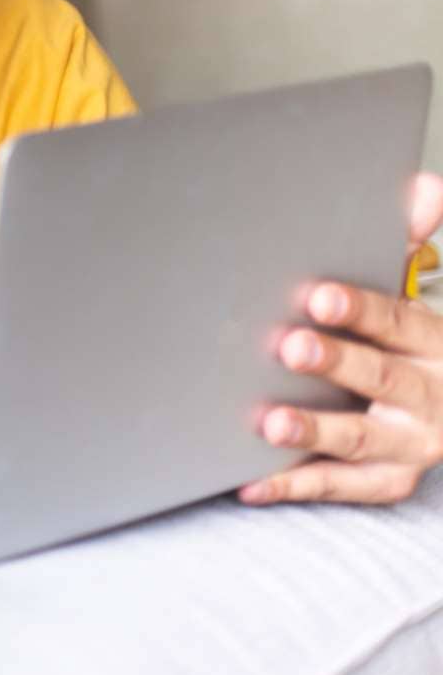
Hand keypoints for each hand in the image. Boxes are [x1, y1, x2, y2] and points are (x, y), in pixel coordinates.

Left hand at [242, 171, 442, 505]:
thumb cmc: (407, 338)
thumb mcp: (411, 296)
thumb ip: (409, 238)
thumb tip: (424, 186)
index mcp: (435, 341)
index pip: (400, 321)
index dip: (360, 309)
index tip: (317, 295)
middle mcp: (431, 395)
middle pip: (382, 379)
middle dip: (336, 363)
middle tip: (287, 347)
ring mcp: (411, 443)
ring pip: (362, 440)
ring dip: (314, 431)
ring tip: (268, 422)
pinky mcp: (387, 479)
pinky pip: (341, 488)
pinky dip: (295, 484)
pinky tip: (249, 481)